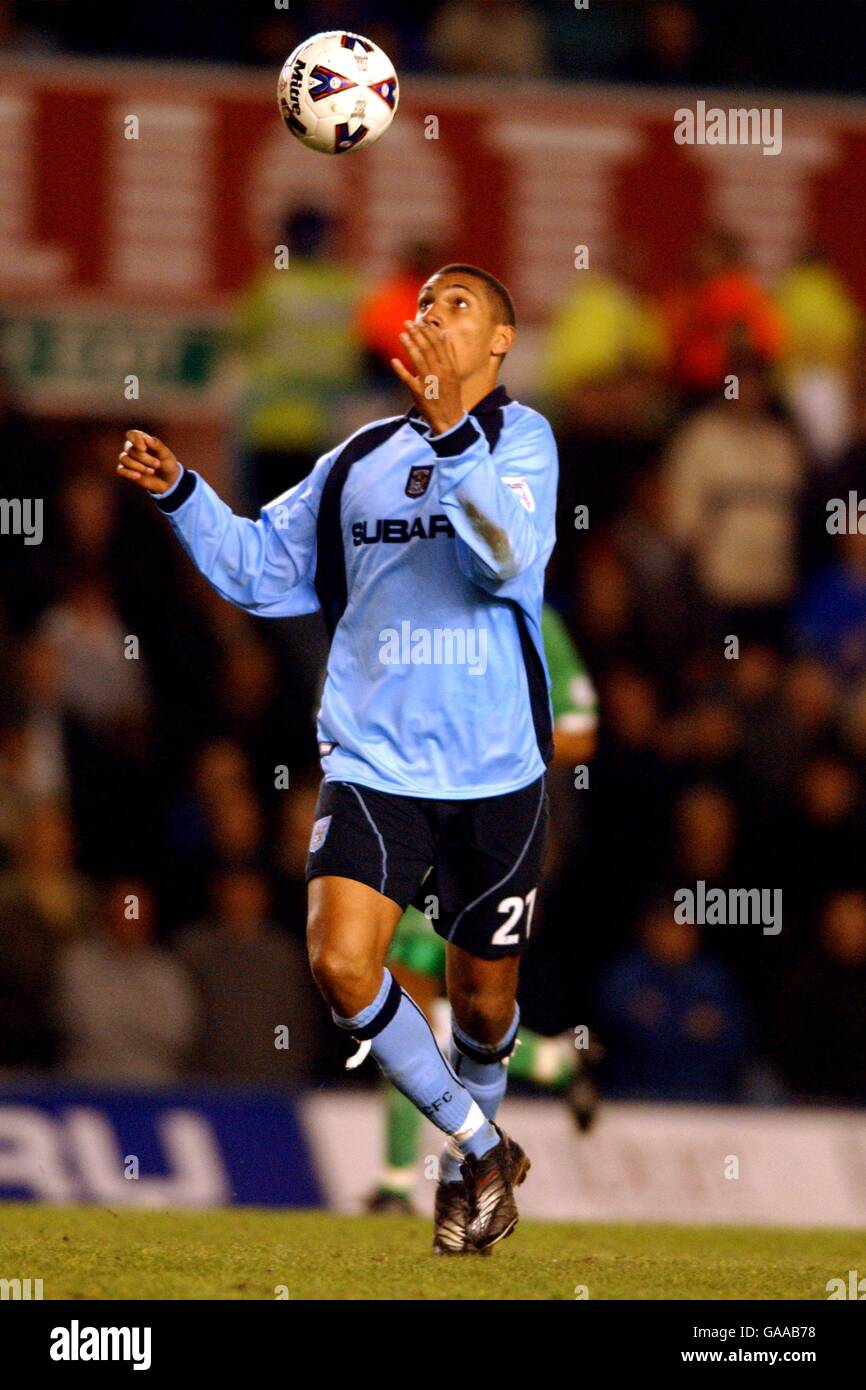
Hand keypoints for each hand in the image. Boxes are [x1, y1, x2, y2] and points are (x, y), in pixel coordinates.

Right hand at [116, 430, 180, 493]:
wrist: (167, 481)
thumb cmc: (167, 464)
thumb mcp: (166, 454)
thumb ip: (157, 445)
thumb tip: (146, 438)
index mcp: (142, 440)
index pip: (132, 435)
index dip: (135, 440)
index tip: (143, 448)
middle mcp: (132, 448)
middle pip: (130, 449)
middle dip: (144, 458)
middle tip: (157, 464)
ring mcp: (128, 460)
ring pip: (124, 459)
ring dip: (138, 466)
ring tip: (152, 471)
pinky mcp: (126, 471)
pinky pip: (120, 470)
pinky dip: (129, 473)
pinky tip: (139, 476)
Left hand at [390, 320, 463, 434]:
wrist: (449, 418)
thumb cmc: (450, 394)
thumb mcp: (454, 373)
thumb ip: (450, 353)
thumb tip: (445, 334)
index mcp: (449, 367)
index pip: (438, 344)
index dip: (428, 331)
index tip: (421, 321)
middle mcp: (440, 373)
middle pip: (427, 349)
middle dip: (417, 334)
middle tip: (408, 323)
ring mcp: (429, 383)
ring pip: (418, 360)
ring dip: (409, 346)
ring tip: (402, 335)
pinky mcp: (419, 393)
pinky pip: (408, 379)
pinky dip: (401, 369)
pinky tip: (394, 360)